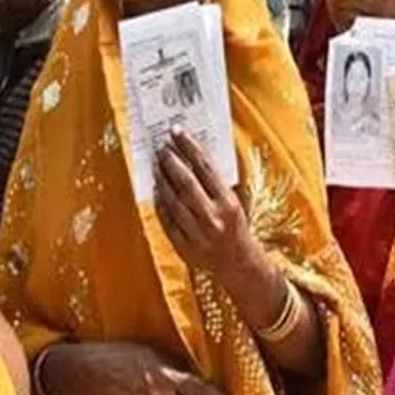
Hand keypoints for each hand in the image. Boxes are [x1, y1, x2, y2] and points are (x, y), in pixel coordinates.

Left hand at [154, 128, 249, 275]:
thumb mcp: (235, 202)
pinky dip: (160, 203)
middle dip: (171, 161)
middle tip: (162, 148)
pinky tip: (157, 190)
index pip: (205, 168)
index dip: (189, 147)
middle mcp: (212, 217)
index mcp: (228, 203)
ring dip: (162, 180)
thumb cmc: (237, 226)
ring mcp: (196, 233)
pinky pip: (166, 219)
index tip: (177, 132)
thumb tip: (193, 159)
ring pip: (172, 201)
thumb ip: (216, 184)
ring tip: (157, 165)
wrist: (237, 262)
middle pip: (185, 183)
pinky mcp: (182, 245)